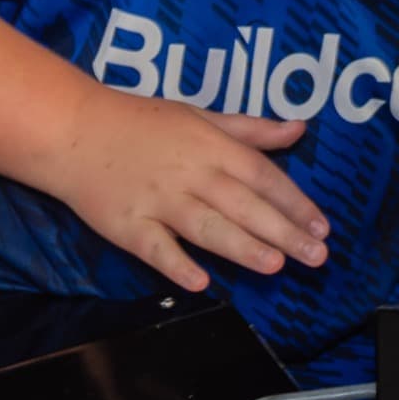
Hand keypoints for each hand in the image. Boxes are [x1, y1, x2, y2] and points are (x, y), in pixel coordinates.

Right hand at [40, 91, 331, 292]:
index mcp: (212, 147)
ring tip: (275, 265)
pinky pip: (155, 248)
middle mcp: (191, 174)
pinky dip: (176, 265)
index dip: (295, 201)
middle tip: (316, 256)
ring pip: (207, 227)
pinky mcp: (127, 225)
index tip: (322, 226)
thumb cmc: (143, 123)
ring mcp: (158, 201)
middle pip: (243, 205)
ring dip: (242, 246)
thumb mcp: (201, 116)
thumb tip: (298, 130)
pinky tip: (200, 283)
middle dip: (283, 231)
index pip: (263, 175)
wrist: (75, 130)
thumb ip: (251, 130)